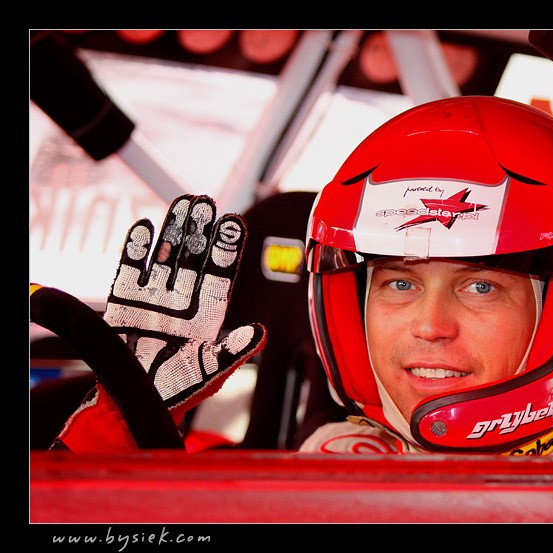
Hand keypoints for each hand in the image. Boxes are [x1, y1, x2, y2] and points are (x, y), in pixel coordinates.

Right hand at [37, 195, 265, 451]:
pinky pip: (130, 269)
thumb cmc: (180, 389)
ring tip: (182, 202)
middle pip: (194, 256)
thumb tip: (261, 333)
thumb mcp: (213, 371)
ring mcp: (154, 297)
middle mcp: (183, 299)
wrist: (136, 402)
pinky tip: (144, 227)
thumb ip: (234, 351)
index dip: (227, 248)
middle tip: (206, 201)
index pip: (221, 273)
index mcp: (208, 312)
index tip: (235, 222)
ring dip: (173, 230)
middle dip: (200, 229)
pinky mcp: (124, 301)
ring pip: (165, 255)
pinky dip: (135, 249)